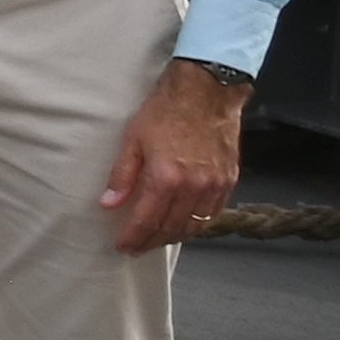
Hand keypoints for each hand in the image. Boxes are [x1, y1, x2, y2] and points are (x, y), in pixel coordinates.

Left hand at [99, 62, 249, 251]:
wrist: (206, 91)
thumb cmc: (166, 111)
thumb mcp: (133, 139)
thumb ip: (122, 175)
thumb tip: (109, 203)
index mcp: (167, 177)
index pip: (147, 220)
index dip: (134, 238)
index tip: (124, 247)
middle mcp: (194, 186)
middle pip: (171, 228)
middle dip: (152, 241)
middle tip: (138, 247)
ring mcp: (215, 185)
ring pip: (195, 225)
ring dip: (174, 236)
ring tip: (157, 239)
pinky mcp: (230, 180)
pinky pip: (213, 213)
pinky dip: (197, 224)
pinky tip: (184, 224)